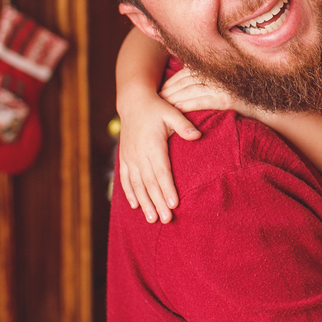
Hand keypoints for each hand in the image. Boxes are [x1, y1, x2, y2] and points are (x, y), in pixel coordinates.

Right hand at [117, 91, 199, 223]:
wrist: (133, 102)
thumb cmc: (157, 108)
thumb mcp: (172, 112)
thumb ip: (183, 125)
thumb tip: (198, 135)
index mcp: (152, 145)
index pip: (161, 172)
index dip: (167, 189)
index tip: (174, 204)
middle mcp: (139, 154)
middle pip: (149, 183)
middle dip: (158, 202)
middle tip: (166, 220)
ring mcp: (129, 157)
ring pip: (137, 185)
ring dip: (144, 203)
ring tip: (152, 219)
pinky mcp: (124, 158)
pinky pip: (125, 179)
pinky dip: (130, 193)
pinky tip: (135, 206)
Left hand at [161, 69, 260, 116]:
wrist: (271, 110)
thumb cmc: (247, 99)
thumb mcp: (227, 85)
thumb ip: (210, 79)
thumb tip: (188, 72)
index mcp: (217, 68)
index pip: (187, 73)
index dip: (171, 82)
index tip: (160, 91)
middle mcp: (220, 74)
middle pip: (187, 81)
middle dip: (169, 91)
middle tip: (155, 100)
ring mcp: (225, 85)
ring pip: (192, 90)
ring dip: (175, 98)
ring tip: (162, 107)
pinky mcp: (230, 99)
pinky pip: (204, 101)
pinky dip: (189, 105)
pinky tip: (178, 110)